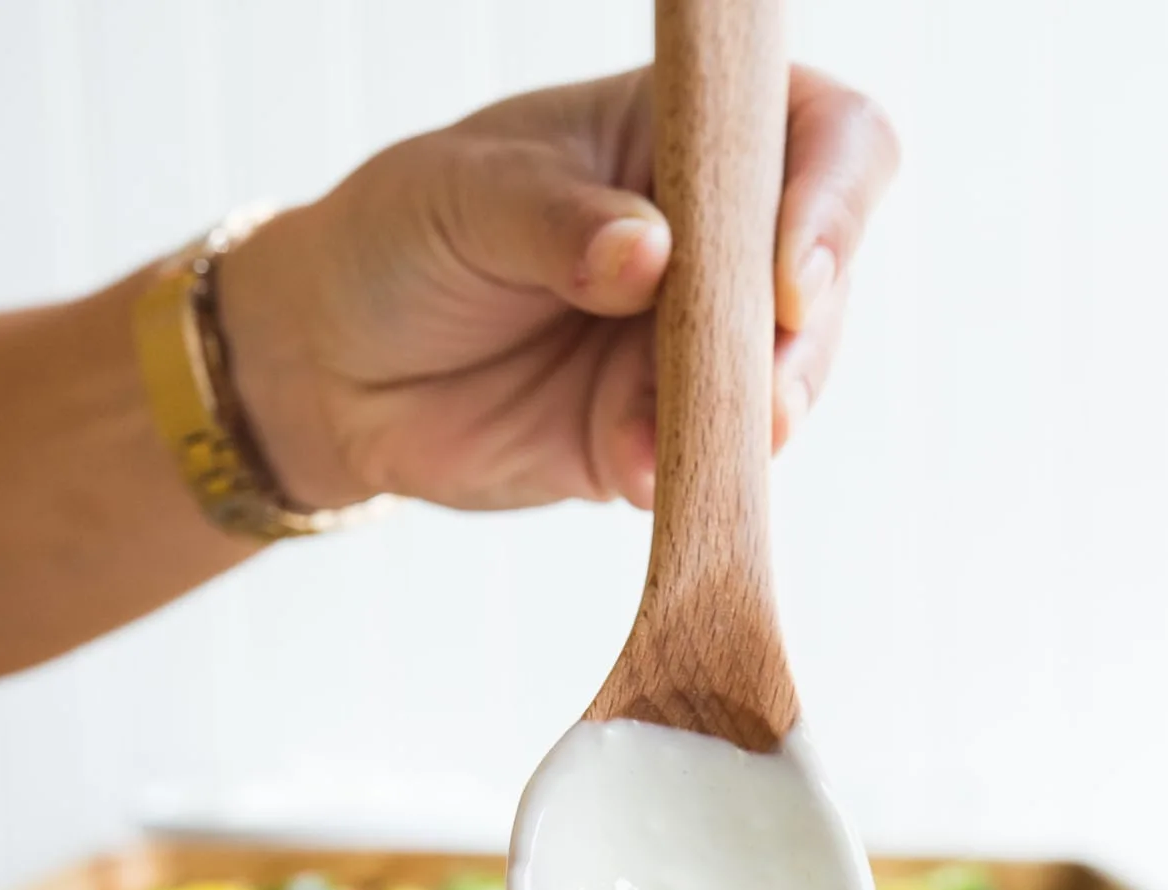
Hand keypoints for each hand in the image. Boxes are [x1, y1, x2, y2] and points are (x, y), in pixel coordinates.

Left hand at [220, 67, 896, 513]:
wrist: (335, 369)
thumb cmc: (398, 239)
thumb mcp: (461, 198)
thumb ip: (554, 221)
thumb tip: (648, 254)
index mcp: (683, 135)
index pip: (821, 135)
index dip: (833, 196)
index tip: (789, 277)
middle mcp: (713, 241)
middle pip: (824, 278)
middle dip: (799, 343)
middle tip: (759, 396)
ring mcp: (694, 347)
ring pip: (785, 384)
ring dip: (750, 420)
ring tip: (684, 444)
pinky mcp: (660, 438)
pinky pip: (708, 465)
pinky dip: (685, 476)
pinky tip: (635, 476)